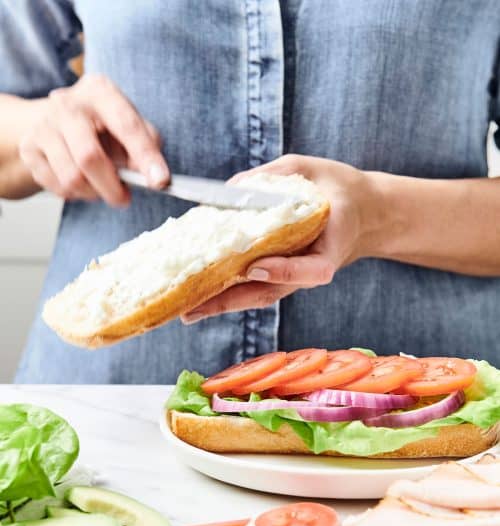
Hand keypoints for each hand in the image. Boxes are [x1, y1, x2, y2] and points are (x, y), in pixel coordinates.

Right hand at [18, 74, 169, 206]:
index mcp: (100, 91)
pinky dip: (75, 195)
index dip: (145, 156)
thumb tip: (154, 175)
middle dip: (112, 187)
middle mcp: (67, 104)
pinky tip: (82, 183)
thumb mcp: (128, 124)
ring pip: (71, 178)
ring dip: (93, 193)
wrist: (54, 122)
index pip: (126, 125)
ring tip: (102, 187)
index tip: (160, 182)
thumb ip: (147, 145)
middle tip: (124, 198)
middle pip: (89, 157)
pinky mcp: (29, 148)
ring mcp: (44, 126)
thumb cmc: (100, 126)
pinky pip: (57, 187)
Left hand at [182, 154, 388, 323]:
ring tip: (187, 312)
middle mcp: (310, 271)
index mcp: (330, 248)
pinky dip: (228, 293)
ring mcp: (295, 278)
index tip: (255, 268)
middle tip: (192, 309)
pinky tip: (200, 295)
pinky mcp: (284, 277)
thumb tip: (232, 188)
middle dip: (229, 301)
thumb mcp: (312, 169)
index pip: (310, 270)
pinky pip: (255, 289)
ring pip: (258, 297)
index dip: (283, 270)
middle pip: (270, 292)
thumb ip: (275, 177)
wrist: (363, 215)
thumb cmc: (339, 190)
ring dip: (222, 305)